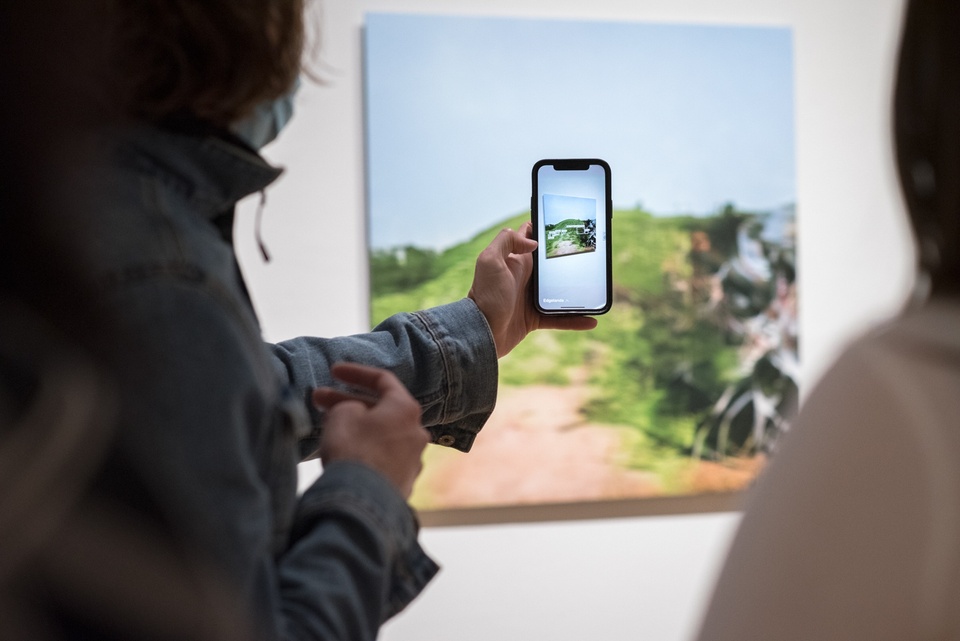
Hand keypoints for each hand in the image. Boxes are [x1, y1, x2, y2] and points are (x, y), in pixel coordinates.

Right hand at [311, 362, 428, 498]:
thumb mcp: (343, 415)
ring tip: (328, 426)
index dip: (355, 372)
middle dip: (348, 402)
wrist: (364, 503)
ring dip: (356, 427)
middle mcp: (417, 432)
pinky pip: (382, 457)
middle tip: (318, 399)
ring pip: (381, 434)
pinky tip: (345, 453)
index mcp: (406, 409)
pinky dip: (364, 449)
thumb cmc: (355, 450)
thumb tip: (356, 414)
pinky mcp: (404, 483)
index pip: (382, 380)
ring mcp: (413, 459)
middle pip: (381, 409)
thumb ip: (348, 406)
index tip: (333, 371)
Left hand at [468, 221, 597, 357]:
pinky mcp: (534, 318)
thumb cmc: (485, 296)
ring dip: (577, 290)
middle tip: (591, 254)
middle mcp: (524, 276)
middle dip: (569, 258)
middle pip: (551, 263)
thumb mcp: (489, 261)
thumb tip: (532, 241)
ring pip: (560, 291)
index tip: (565, 223)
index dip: (545, 229)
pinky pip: (559, 318)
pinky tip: (591, 321)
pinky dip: (575, 320)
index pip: (530, 237)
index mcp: (516, 260)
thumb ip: (506, 241)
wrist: (481, 333)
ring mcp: (530, 297)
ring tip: (596, 288)